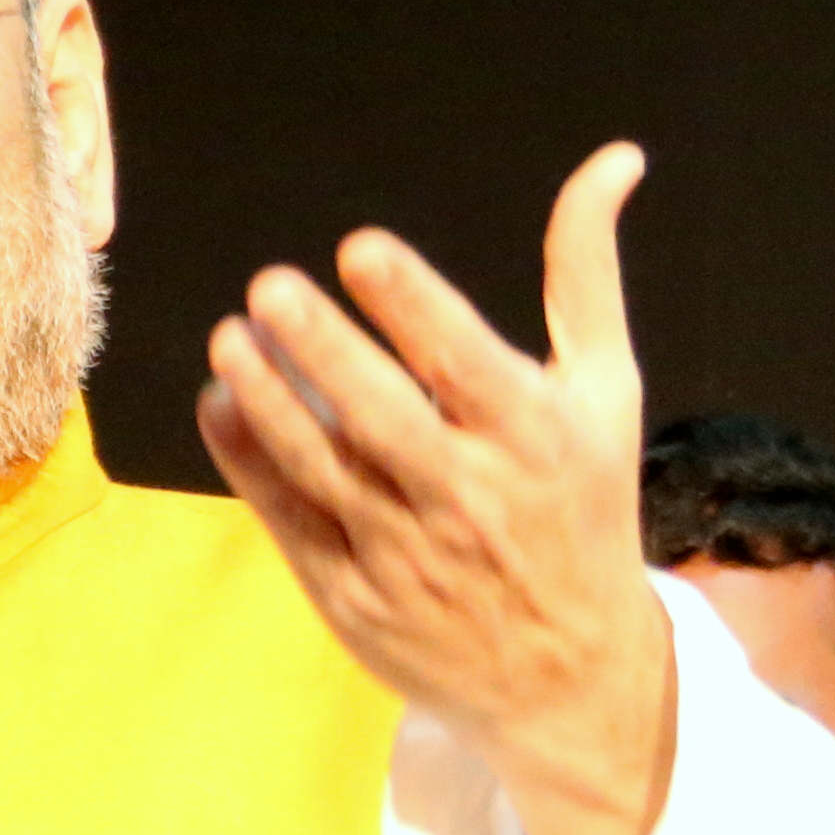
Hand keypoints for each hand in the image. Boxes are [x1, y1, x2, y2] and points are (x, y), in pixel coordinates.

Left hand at [197, 140, 673, 834]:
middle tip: (269, 286)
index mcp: (533, 438)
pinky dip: (249, 461)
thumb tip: (613, 159)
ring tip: (230, 338)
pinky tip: (221, 404)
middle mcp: (467, 497)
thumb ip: (586, 274)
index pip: (465, 363)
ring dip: (267, 399)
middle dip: (323, 349)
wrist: (569, 674)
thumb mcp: (605, 391)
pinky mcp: (351, 595)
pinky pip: (287, 517)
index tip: (360, 249)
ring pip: (320, 466)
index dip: (412, 304)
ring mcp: (403, 552)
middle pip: (382, 417)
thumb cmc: (582, 505)